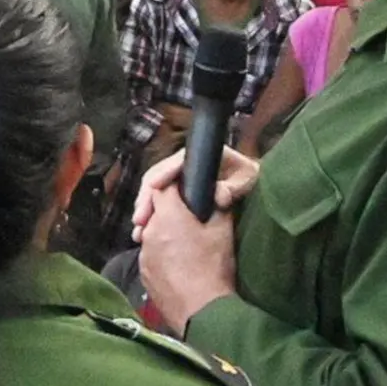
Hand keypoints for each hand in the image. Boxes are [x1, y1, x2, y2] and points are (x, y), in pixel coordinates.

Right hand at [131, 146, 258, 241]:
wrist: (247, 181)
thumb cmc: (247, 177)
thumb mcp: (245, 179)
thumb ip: (233, 188)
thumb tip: (219, 196)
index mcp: (201, 156)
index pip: (178, 161)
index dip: (164, 172)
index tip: (154, 186)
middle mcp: (185, 164)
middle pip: (158, 176)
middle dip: (147, 196)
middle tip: (140, 217)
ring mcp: (178, 177)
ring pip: (154, 189)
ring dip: (145, 207)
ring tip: (139, 227)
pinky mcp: (176, 191)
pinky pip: (158, 200)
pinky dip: (151, 213)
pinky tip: (144, 229)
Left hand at [138, 184, 237, 333]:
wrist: (202, 312)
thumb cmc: (213, 268)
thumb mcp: (223, 232)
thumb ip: (218, 206)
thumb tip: (216, 194)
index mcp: (168, 215)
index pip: (163, 187)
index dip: (174, 186)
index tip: (186, 191)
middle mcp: (149, 231)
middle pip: (155, 210)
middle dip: (169, 210)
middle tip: (189, 218)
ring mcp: (143, 253)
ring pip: (151, 232)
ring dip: (164, 232)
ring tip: (185, 243)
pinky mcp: (143, 273)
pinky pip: (150, 253)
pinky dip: (161, 252)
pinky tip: (177, 263)